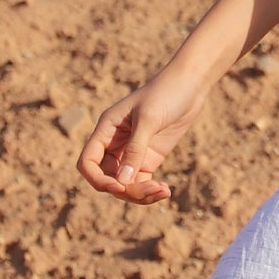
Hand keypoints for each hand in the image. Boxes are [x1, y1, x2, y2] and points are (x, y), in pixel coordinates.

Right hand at [77, 65, 209, 204]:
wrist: (190, 84)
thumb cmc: (166, 93)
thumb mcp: (149, 120)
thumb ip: (136, 149)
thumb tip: (122, 182)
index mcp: (106, 130)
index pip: (88, 162)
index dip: (98, 180)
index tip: (120, 186)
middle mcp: (115, 143)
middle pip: (107, 178)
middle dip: (127, 190)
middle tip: (153, 189)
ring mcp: (132, 152)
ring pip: (125, 184)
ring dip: (141, 194)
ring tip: (164, 191)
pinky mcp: (149, 157)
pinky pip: (142, 181)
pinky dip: (151, 190)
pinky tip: (166, 190)